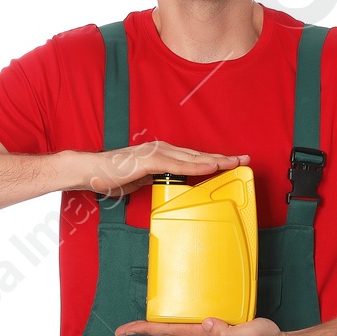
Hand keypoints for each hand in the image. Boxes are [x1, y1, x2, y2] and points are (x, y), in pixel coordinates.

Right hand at [77, 140, 248, 199]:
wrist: (91, 171)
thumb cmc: (114, 175)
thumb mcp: (143, 179)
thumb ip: (159, 179)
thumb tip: (173, 186)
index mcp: (162, 153)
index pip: (194, 157)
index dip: (215, 159)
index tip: (234, 162)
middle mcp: (163, 149)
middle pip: (199, 154)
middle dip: (223, 157)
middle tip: (245, 159)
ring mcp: (156, 153)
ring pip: (192, 157)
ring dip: (215, 160)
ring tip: (234, 163)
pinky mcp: (149, 161)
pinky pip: (177, 164)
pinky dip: (195, 165)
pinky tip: (209, 167)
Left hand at [115, 312, 291, 335]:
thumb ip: (226, 333)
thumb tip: (206, 322)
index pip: (168, 331)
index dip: (145, 330)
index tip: (124, 331)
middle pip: (168, 330)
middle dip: (146, 328)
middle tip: (126, 327)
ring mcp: (210, 332)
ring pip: (180, 326)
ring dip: (162, 322)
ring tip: (148, 314)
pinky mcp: (220, 327)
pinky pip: (195, 320)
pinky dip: (183, 314)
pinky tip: (185, 308)